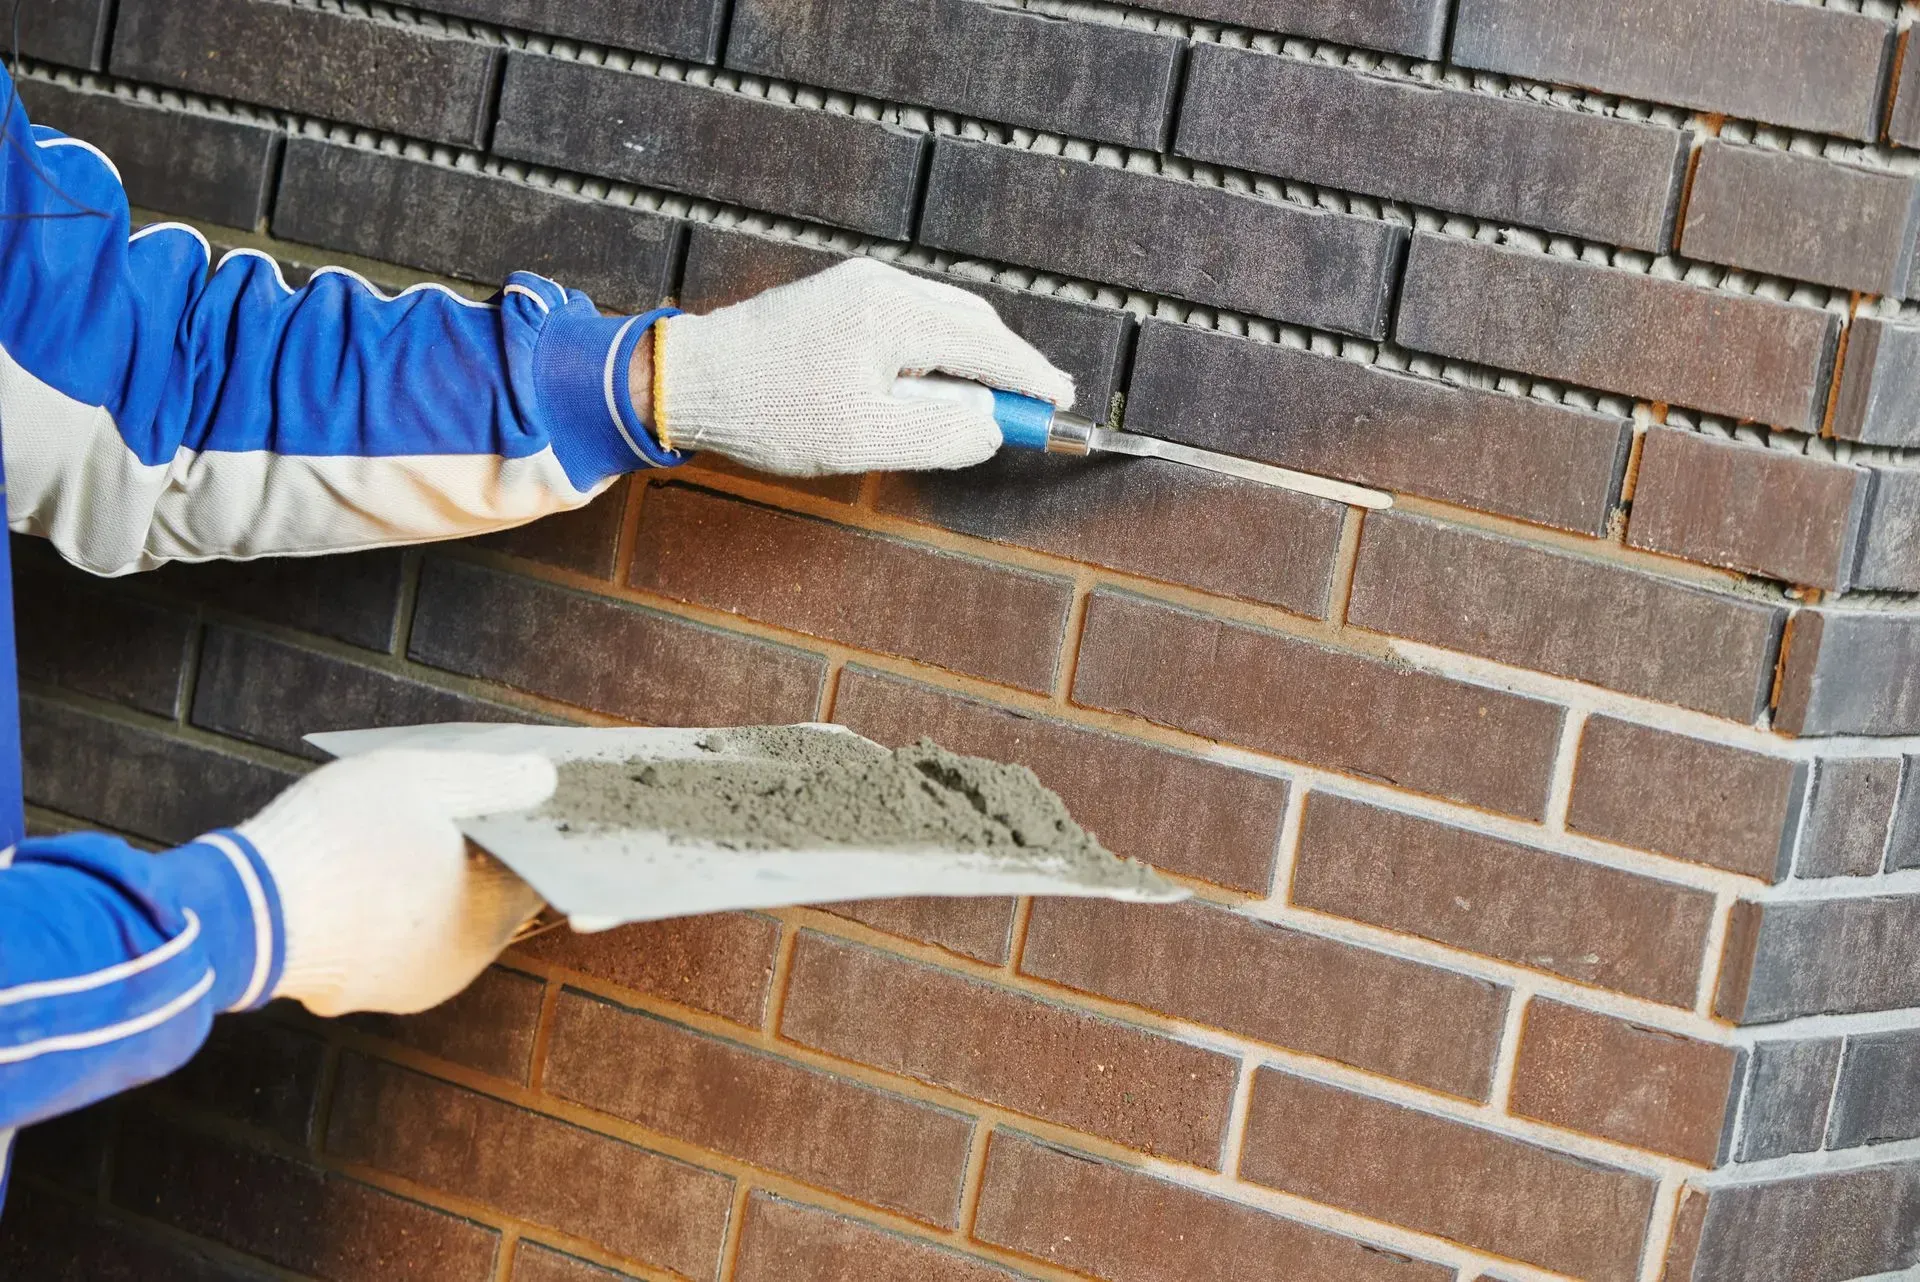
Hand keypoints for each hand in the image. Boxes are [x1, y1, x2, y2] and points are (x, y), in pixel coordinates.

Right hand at [239, 749, 555, 1016]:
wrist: (244, 915)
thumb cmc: (336, 840)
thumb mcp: (419, 779)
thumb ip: (491, 778)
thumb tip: (544, 779)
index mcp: (493, 909)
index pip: (539, 866)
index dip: (529, 829)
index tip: (510, 802)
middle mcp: (465, 960)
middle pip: (492, 896)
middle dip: (477, 857)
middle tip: (445, 815)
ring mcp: (415, 985)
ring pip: (442, 923)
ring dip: (431, 887)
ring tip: (395, 841)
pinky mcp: (366, 996)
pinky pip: (396, 946)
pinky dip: (390, 916)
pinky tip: (362, 880)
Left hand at [651, 258, 1073, 475]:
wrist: (689, 381)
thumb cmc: (771, 412)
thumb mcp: (865, 440)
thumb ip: (941, 433)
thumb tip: (993, 428)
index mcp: (894, 315)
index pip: (989, 346)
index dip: (1033, 379)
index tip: (1064, 404)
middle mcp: (881, 286)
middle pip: (971, 323)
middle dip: (1008, 366)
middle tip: (1035, 408)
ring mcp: (856, 286)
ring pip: (941, 319)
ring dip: (970, 361)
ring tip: (984, 407)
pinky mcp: (836, 298)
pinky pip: (908, 320)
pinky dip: (934, 353)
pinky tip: (928, 387)